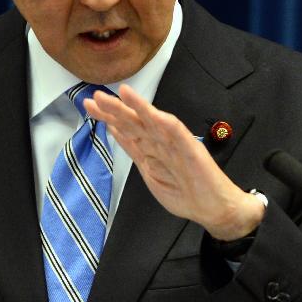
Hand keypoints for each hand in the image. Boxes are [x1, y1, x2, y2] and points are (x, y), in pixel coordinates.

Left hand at [84, 84, 265, 240]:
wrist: (213, 208)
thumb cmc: (186, 193)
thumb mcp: (149, 172)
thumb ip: (134, 151)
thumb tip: (115, 131)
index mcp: (150, 147)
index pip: (125, 128)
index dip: (107, 116)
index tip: (88, 106)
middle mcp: (160, 141)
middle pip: (134, 121)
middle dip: (114, 109)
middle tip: (95, 97)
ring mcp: (175, 144)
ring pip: (153, 122)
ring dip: (137, 108)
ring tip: (121, 94)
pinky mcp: (190, 149)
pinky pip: (177, 133)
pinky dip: (164, 121)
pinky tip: (152, 112)